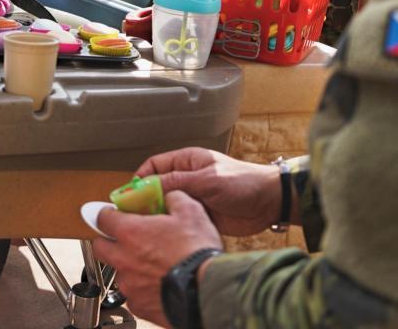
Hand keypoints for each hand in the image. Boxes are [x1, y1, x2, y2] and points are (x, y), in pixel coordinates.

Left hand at [93, 191, 221, 326]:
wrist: (205, 290)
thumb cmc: (196, 253)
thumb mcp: (190, 212)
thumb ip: (174, 199)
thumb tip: (170, 197)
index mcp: (130, 232)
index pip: (102, 218)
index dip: (107, 214)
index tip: (112, 214)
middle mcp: (123, 258)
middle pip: (99, 247)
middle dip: (107, 241)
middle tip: (123, 239)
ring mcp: (129, 283)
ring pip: (118, 272)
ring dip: (128, 266)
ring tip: (149, 265)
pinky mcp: (138, 304)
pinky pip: (132, 294)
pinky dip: (141, 288)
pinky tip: (158, 284)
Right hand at [137, 147, 281, 236]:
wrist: (269, 203)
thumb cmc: (243, 182)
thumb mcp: (207, 179)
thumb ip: (177, 182)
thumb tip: (150, 186)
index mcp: (187, 162)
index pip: (154, 166)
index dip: (140, 179)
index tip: (129, 194)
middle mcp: (187, 178)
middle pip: (157, 188)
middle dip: (144, 200)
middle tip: (133, 215)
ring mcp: (193, 198)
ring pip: (166, 206)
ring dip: (157, 215)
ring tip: (146, 227)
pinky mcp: (199, 216)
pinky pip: (179, 220)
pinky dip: (171, 227)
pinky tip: (163, 235)